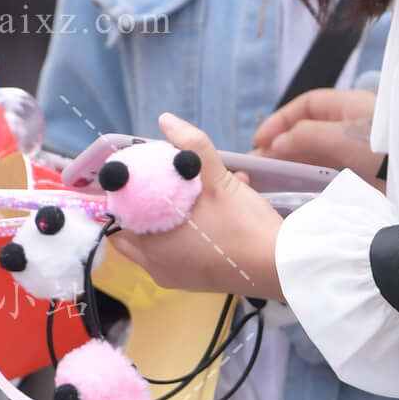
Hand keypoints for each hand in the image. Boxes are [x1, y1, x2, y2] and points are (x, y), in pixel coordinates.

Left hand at [108, 112, 285, 300]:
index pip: (117, 218)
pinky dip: (189, 229)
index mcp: (151, 246)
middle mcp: (157, 267)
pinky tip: (217, 206)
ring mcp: (178, 277)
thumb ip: (192, 147)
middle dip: (149, 203)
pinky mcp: (198, 280)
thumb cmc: (242, 226)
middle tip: (164, 180)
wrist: (280, 267)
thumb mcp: (217, 181)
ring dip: (173, 212)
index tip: (137, 175)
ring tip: (197, 188)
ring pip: (161, 238)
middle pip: (138, 229)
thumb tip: (166, 119)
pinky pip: (181, 250)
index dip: (124, 194)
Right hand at [252, 83, 382, 182]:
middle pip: (310, 130)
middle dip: (283, 145)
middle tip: (260, 166)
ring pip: (318, 153)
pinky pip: (331, 172)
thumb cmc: (382, 149)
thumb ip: (306, 136)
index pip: (306, 106)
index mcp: (349, 106)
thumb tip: (275, 144)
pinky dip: (312, 178)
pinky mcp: (365, 175)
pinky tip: (298, 190)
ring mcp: (359, 151)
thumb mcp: (341, 137)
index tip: (259, 141)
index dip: (280, 120)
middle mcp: (353, 125)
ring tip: (273, 180)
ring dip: (295, 163)